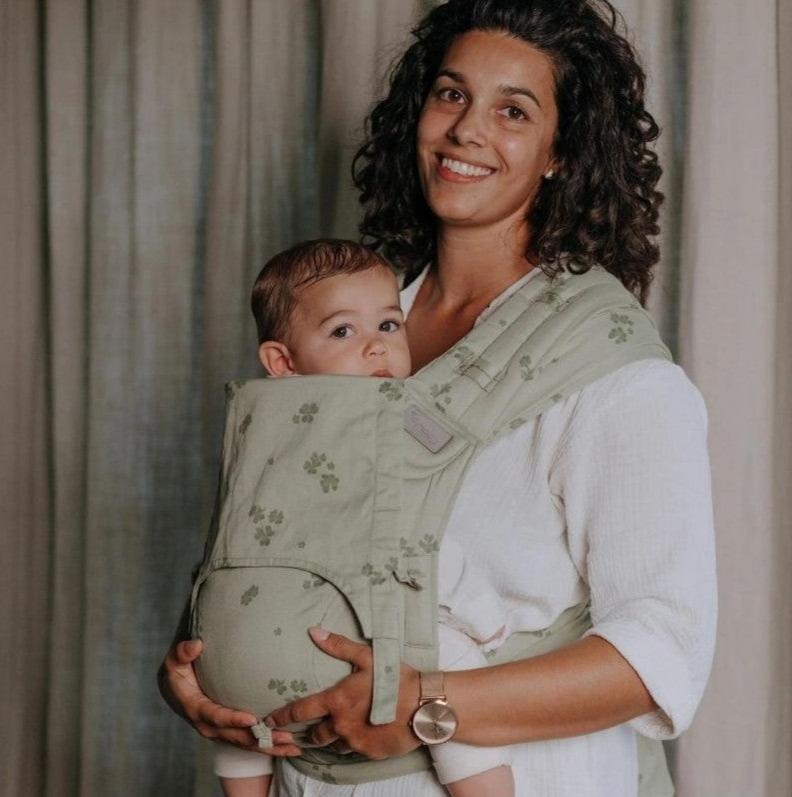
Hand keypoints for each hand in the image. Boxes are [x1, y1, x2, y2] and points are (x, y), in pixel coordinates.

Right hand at [158, 639, 300, 755]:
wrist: (174, 686)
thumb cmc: (178, 669)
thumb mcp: (174, 660)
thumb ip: (182, 652)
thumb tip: (196, 645)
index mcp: (195, 708)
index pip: (215, 716)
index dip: (232, 719)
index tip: (252, 720)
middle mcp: (207, 725)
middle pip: (235, 736)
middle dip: (259, 739)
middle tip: (284, 737)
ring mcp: (219, 730)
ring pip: (244, 743)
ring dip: (268, 746)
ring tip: (292, 746)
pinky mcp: (228, 730)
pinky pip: (248, 741)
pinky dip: (267, 746)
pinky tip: (288, 746)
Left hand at [264, 628, 421, 759]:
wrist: (424, 705)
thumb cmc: (395, 677)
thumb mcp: (367, 657)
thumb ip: (338, 646)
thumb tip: (314, 632)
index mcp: (336, 700)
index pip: (300, 711)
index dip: (281, 717)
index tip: (269, 721)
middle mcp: (341, 725)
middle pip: (316, 734)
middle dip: (313, 731)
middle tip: (311, 727)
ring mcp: (355, 741)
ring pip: (335, 744)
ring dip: (334, 737)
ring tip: (340, 729)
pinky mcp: (369, 753)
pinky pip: (355, 750)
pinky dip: (355, 742)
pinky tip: (364, 732)